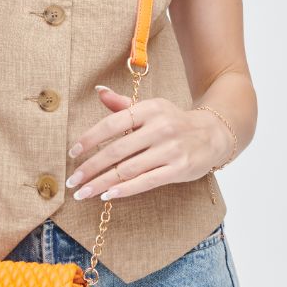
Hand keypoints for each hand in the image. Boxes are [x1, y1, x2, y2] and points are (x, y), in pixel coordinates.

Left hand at [64, 85, 233, 201]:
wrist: (213, 133)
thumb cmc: (174, 121)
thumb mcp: (151, 108)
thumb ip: (123, 104)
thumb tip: (98, 91)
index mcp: (149, 109)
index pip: (112, 124)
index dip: (89, 139)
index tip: (73, 153)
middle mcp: (159, 128)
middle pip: (116, 151)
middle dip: (90, 168)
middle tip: (72, 181)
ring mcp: (170, 150)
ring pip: (128, 169)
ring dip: (101, 183)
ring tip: (83, 193)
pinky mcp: (179, 169)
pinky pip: (146, 182)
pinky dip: (124, 190)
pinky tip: (107, 195)